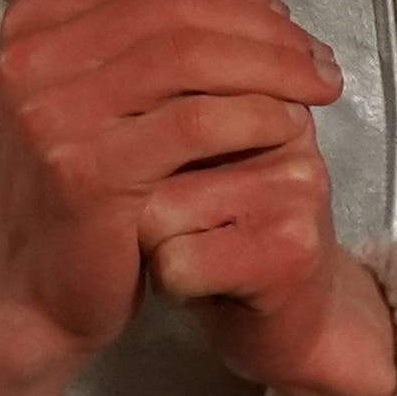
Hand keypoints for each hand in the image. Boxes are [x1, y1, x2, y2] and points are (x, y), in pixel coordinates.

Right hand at [0, 0, 344, 395]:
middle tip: (321, 59)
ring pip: (194, 56)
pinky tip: (289, 129)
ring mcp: (51, 114)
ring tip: (322, 89)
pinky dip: (257, 116)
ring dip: (276, 67)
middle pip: (181, 5)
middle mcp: (31, 58)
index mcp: (35, 21)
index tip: (285, 19)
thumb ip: (142, 15)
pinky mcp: (86, 171)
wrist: (37, 290)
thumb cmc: (87, 183)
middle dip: (268, 25)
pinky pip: (198, 123)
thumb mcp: (102, 85)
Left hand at [152, 115, 396, 395]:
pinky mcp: (289, 250)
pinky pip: (178, 262)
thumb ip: (171, 115)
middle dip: (140, 196)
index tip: (163, 180)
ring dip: (154, 246)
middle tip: (175, 225)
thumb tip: (97, 72)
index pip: (169, 91)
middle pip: (153, 148)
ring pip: (158, 210)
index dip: (136, 146)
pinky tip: (206, 286)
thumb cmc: (232, 239)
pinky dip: (172, 284)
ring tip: (195, 253)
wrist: (299, 323)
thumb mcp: (204, 163)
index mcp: (267, 93)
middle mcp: (291, 130)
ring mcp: (296, 190)